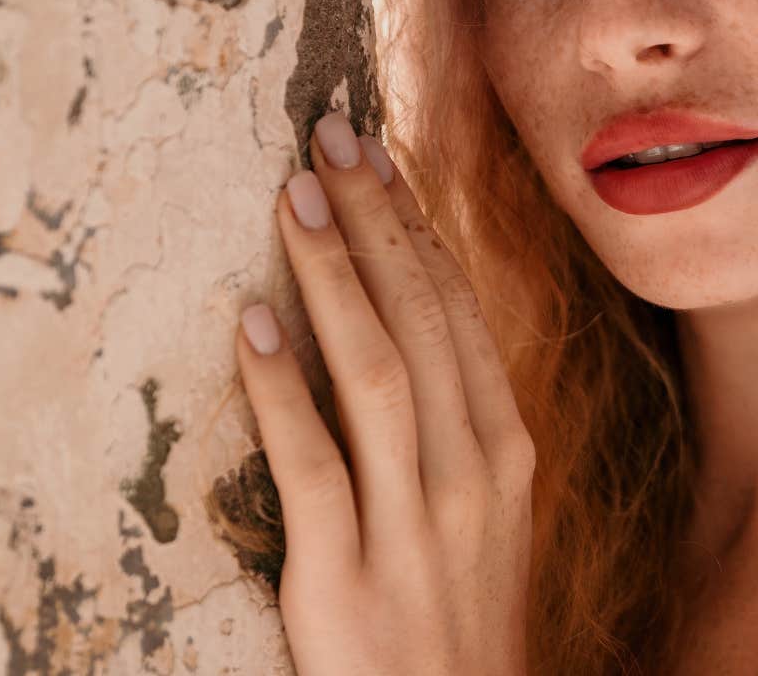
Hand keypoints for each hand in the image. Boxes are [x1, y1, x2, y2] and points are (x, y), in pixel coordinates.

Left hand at [233, 109, 534, 675]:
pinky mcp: (346, 581)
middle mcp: (472, 474)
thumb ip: (453, 425)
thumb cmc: (457, 620)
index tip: (375, 153)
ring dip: (335, 276)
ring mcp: (414, 527)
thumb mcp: (482, 515)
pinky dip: (282, 392)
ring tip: (292, 200)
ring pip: (378, 373)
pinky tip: (252, 328)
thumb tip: (401, 322)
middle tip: (328, 136)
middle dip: (376, 219)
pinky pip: (313, 467)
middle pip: (423, 319)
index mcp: (505, 450)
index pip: (459, 310)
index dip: (415, 226)